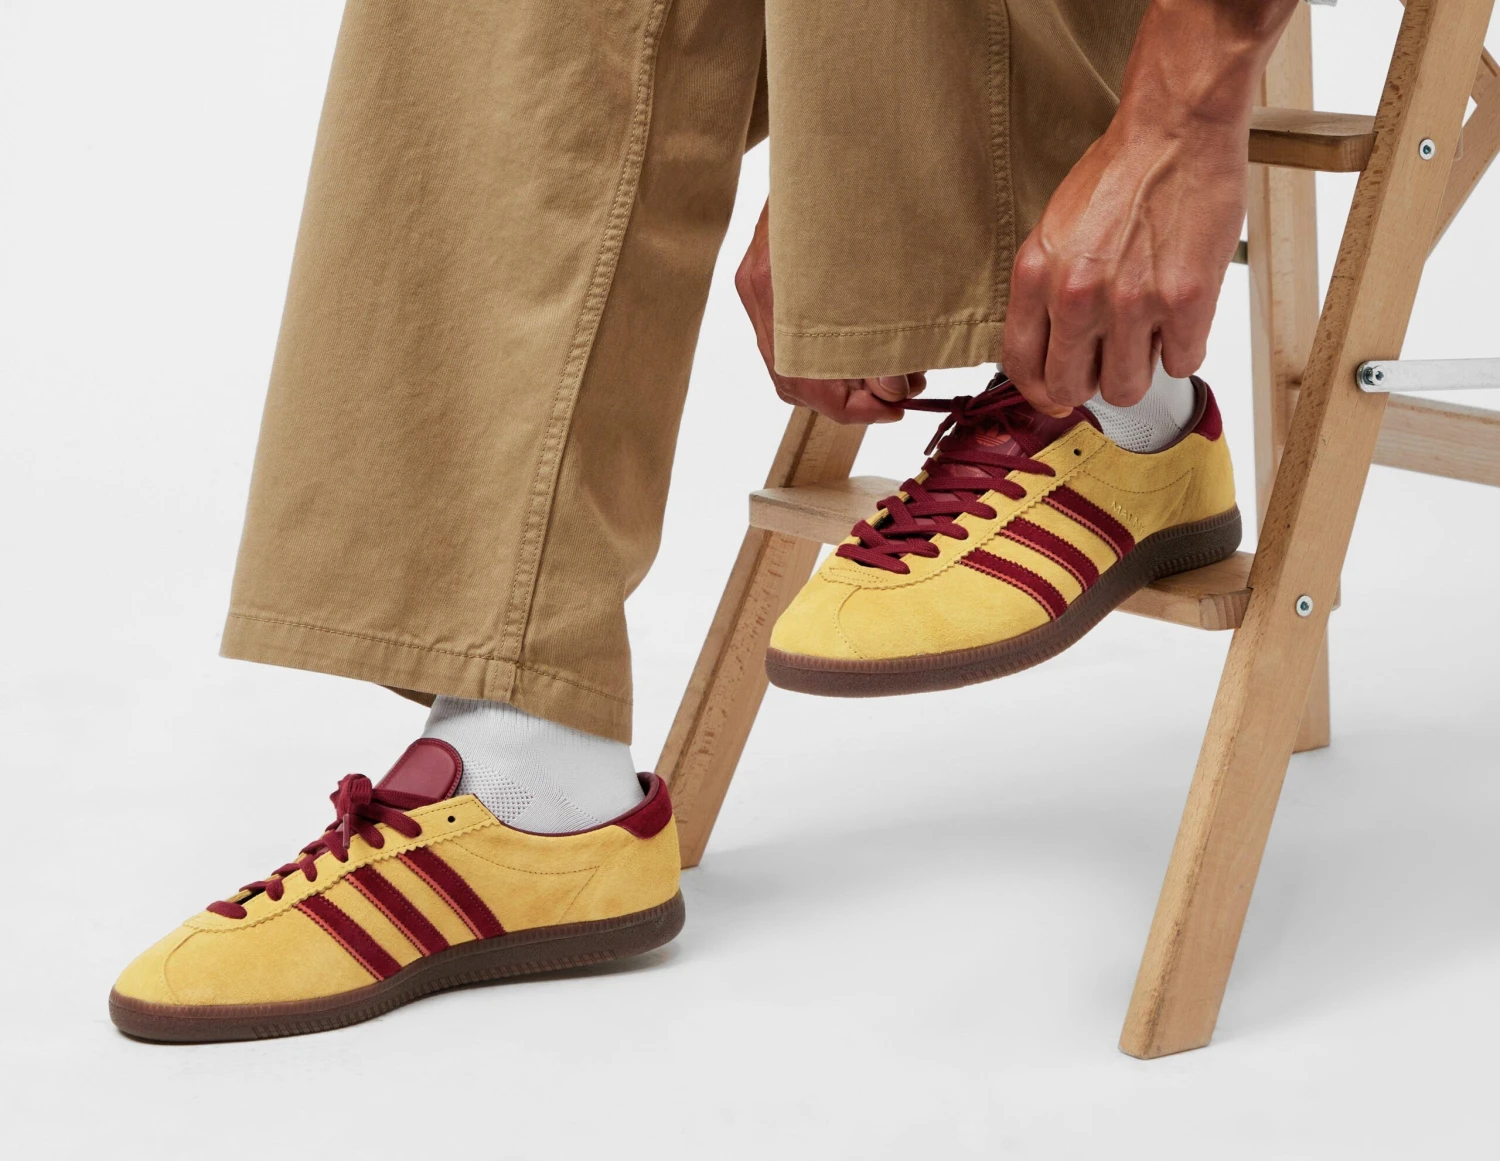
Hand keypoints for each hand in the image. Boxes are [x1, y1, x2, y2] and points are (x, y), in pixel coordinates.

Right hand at [737, 199, 924, 423]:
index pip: (804, 378)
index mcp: (779, 282)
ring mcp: (754, 283)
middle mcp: (758, 287)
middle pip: (794, 381)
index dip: (851, 406)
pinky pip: (783, 346)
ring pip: (786, 371)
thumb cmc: (864, 177)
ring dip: (836, 386)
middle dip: (850, 401)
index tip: (895, 406)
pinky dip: (820, 364)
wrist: (834, 126)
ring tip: (887, 375)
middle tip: (899, 398)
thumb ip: (887, 309)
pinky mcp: (759, 279)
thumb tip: (902, 376)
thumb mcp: (883, 243)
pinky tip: (858, 356)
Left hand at [1001, 0, 1297, 416]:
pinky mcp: (1185, 302)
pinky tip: (1182, 317)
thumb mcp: (1055, 231)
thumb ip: (1046, 290)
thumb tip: (1051, 347)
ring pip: (1127, 388)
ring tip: (1149, 333)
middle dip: (1091, 382)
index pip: (1022, 366)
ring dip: (1139, 369)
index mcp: (1035, 276)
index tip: (1057, 393)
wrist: (1175, 128)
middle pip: (1072, 389)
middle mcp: (1075, 296)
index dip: (1041, 390)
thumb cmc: (1119, 172)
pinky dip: (1183, 348)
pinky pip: (1181, 364)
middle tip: (1109, 361)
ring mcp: (1130, 303)